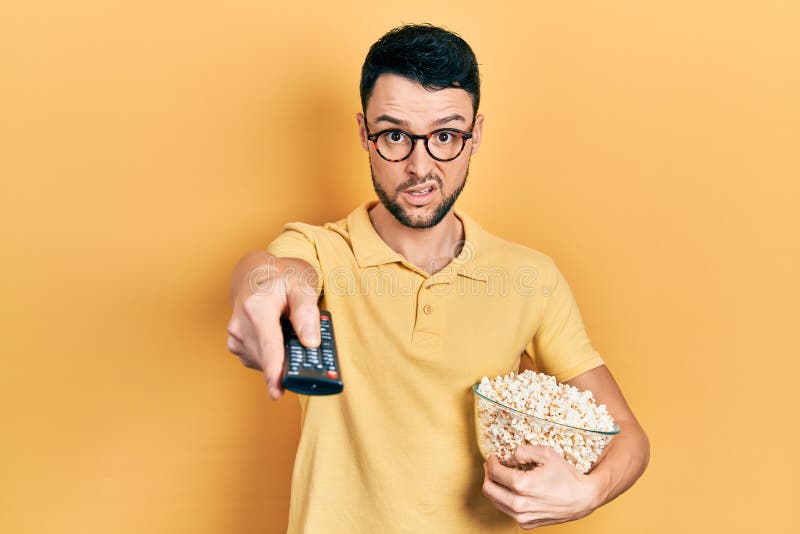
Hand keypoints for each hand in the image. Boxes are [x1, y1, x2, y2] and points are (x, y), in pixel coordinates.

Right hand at [226, 252, 320, 398]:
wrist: (255, 275)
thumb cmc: (281, 279)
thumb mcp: (302, 285)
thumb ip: (307, 312)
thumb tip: (310, 343)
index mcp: (256, 307)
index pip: (268, 344)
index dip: (274, 370)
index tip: (278, 391)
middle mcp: (240, 325)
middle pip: (269, 358)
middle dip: (291, 365)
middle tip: (313, 364)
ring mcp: (236, 338)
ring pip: (265, 362)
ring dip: (283, 360)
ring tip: (295, 340)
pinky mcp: (237, 347)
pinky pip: (260, 361)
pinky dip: (274, 357)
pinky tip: (282, 342)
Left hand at [482, 445, 599, 529]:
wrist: (582, 498)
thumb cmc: (566, 475)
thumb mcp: (546, 454)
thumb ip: (522, 451)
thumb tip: (507, 458)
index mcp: (522, 485)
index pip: (494, 472)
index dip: (490, 462)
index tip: (493, 457)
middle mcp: (519, 504)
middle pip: (488, 489)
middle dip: (488, 475)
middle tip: (493, 466)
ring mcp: (523, 517)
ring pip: (495, 502)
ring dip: (496, 488)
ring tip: (503, 478)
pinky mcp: (527, 524)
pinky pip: (508, 511)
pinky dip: (507, 500)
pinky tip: (515, 491)